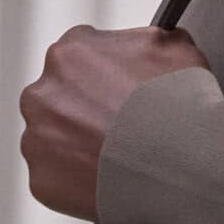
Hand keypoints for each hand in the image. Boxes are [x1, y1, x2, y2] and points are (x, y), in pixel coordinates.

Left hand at [19, 23, 205, 218]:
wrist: (185, 166)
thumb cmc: (182, 106)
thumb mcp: (176, 49)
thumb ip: (147, 40)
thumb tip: (149, 46)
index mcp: (69, 54)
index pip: (80, 60)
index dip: (107, 77)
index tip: (124, 95)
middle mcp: (41, 93)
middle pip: (60, 100)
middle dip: (86, 112)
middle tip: (122, 132)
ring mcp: (37, 140)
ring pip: (55, 141)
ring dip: (80, 147)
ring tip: (119, 161)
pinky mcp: (42, 181)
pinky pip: (58, 179)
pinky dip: (79, 182)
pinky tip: (110, 182)